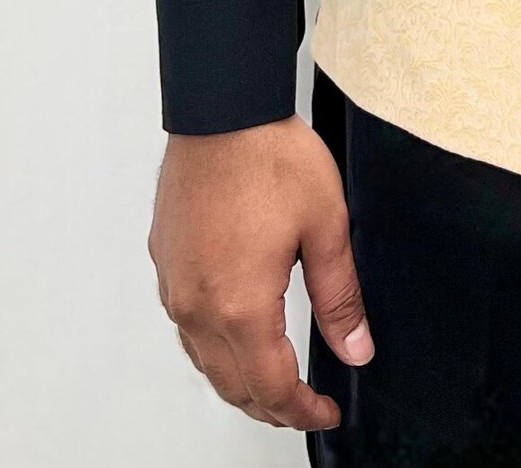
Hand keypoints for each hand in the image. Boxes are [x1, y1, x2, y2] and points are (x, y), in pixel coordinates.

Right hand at [148, 114, 372, 431]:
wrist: (223, 109)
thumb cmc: (269, 155)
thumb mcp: (326, 226)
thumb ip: (340, 297)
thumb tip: (355, 348)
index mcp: (241, 306)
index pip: (272, 388)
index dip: (302, 411)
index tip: (325, 411)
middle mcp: (198, 305)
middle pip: (233, 385)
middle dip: (271, 406)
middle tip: (304, 405)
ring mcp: (175, 285)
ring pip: (204, 361)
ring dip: (239, 380)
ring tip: (272, 381)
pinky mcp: (165, 261)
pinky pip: (186, 325)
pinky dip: (213, 345)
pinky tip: (233, 333)